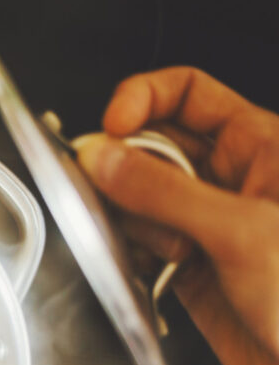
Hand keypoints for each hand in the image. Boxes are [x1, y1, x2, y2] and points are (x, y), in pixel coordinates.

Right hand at [76, 67, 278, 364]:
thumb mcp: (240, 233)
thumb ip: (163, 192)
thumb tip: (103, 159)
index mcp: (262, 148)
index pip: (187, 94)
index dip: (141, 100)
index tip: (109, 129)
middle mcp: (230, 180)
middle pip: (151, 146)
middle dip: (125, 169)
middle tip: (108, 191)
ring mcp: (205, 223)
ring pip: (137, 198)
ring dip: (129, 220)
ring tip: (157, 248)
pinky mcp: (186, 265)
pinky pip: (137, 243)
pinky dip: (129, 255)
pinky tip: (150, 270)